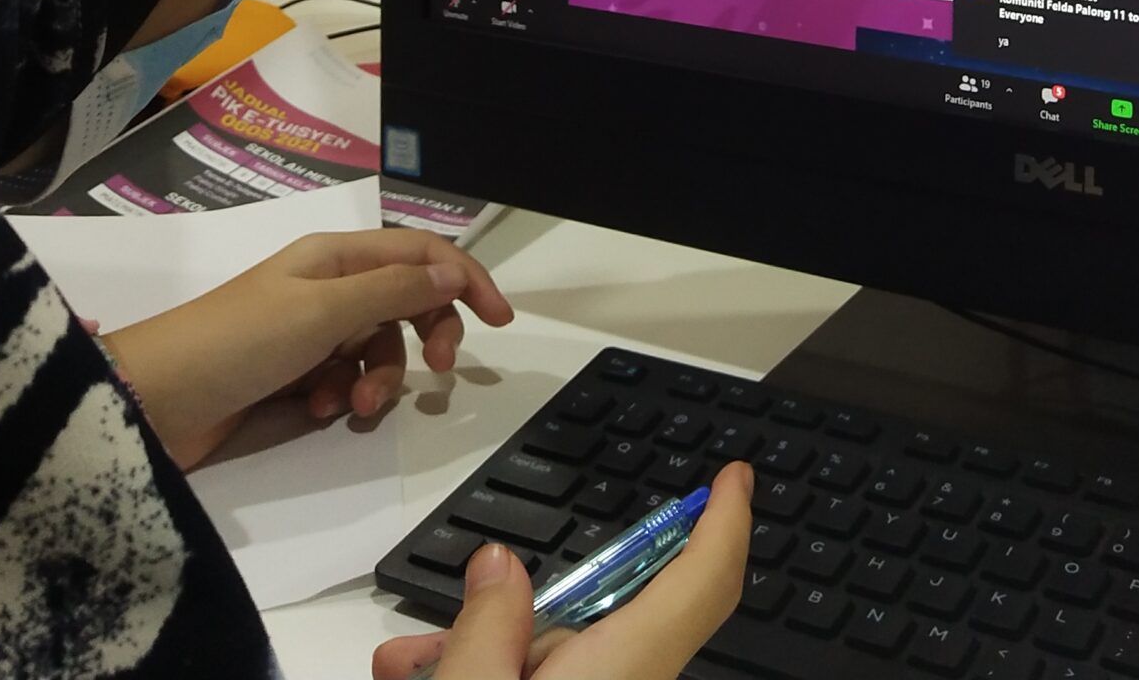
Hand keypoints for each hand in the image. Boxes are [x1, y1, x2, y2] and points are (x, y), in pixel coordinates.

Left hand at [99, 228, 512, 466]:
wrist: (155, 401)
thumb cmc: (239, 341)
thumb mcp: (324, 311)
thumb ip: (394, 290)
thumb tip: (454, 269)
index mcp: (336, 257)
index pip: (420, 253)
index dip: (464, 279)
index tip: (499, 321)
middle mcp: (327, 287)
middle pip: (407, 302)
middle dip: (427, 335)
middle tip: (440, 372)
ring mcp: (309, 332)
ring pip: (378, 349)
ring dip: (379, 377)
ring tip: (352, 403)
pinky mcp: (293, 375)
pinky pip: (345, 379)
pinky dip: (342, 395)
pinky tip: (318, 410)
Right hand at [372, 463, 752, 678]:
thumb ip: (484, 629)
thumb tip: (498, 570)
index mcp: (625, 673)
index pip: (703, 582)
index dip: (725, 524)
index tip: (734, 478)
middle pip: (592, 625)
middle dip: (512, 614)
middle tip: (434, 638)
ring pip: (549, 661)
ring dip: (476, 653)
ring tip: (404, 666)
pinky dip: (480, 675)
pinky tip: (414, 675)